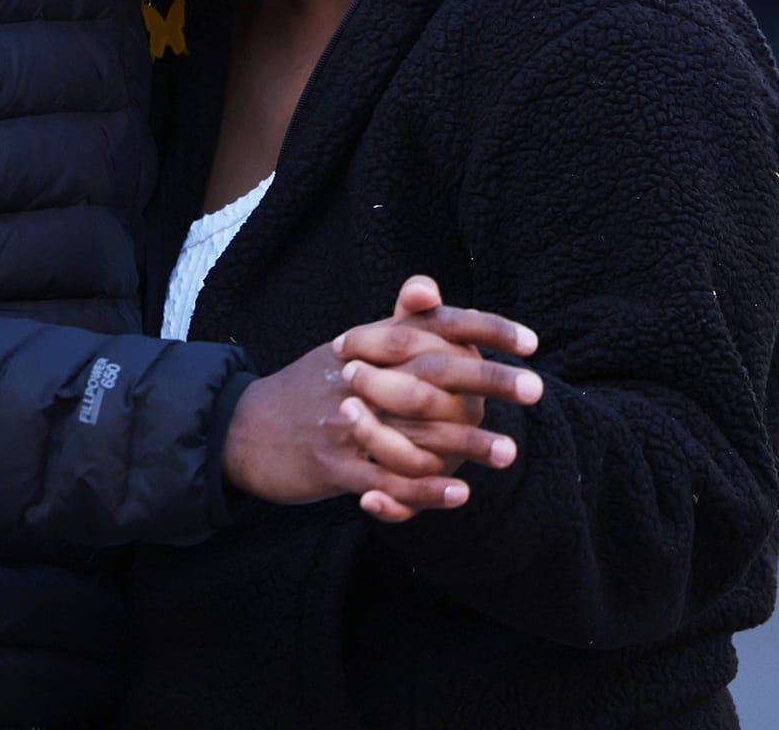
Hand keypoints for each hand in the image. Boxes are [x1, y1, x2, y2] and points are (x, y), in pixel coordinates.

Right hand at [331, 275, 545, 521]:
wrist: (243, 428)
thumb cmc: (312, 386)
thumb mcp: (350, 348)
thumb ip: (396, 322)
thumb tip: (430, 286)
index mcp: (367, 344)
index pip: (431, 325)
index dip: (481, 328)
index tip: (529, 340)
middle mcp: (359, 378)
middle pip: (431, 374)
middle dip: (486, 380)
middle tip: (535, 388)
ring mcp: (345, 424)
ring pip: (414, 433)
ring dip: (466, 444)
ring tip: (510, 452)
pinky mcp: (333, 467)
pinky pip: (385, 480)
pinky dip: (423, 489)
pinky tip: (459, 493)